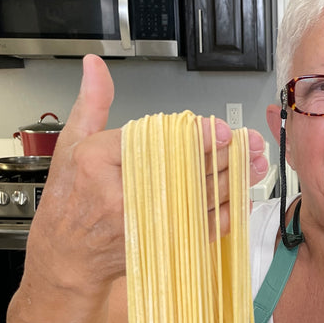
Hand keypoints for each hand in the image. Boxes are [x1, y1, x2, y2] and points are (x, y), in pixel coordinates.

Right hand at [34, 54, 269, 283]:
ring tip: (256, 164)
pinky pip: (201, 228)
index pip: (157, 142)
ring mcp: (143, 221)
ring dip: (233, 180)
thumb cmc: (68, 201)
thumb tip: (95, 66)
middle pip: (186, 168)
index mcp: (98, 162)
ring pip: (199, 197)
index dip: (196, 136)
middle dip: (224, 154)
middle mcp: (121, 193)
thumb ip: (92, 103)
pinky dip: (225, 213)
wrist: (67, 256)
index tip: (221, 129)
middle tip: (249, 142)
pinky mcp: (159, 242)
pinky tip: (242, 198)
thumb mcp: (71, 144)